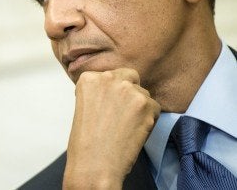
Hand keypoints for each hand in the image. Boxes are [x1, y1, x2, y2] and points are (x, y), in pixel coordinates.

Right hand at [62, 68, 160, 188]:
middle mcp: (108, 78)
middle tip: (123, 112)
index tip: (108, 104)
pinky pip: (155, 107)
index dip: (111, 91)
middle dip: (129, 90)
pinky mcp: (146, 104)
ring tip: (126, 126)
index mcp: (89, 79)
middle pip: (129, 76)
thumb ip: (100, 93)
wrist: (94, 164)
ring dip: (139, 107)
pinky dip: (149, 119)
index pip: (109, 75)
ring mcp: (128, 90)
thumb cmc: (86, 142)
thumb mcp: (84, 106)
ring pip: (143, 93)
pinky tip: (135, 131)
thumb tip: (116, 92)